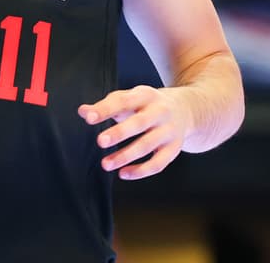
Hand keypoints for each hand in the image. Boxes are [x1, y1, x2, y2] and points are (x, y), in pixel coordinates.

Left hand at [78, 85, 193, 180]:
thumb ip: (106, 106)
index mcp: (146, 95)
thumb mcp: (130, 98)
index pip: (124, 101)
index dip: (106, 109)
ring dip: (126, 156)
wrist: (186, 109)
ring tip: (106, 164)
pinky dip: (141, 171)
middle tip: (101, 141)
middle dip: (120, 132)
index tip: (89, 118)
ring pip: (148, 145)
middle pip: (140, 123)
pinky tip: (123, 173)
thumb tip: (83, 111)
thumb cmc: (147, 105)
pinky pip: (158, 163)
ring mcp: (169, 131)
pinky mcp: (174, 149)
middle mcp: (160, 112)